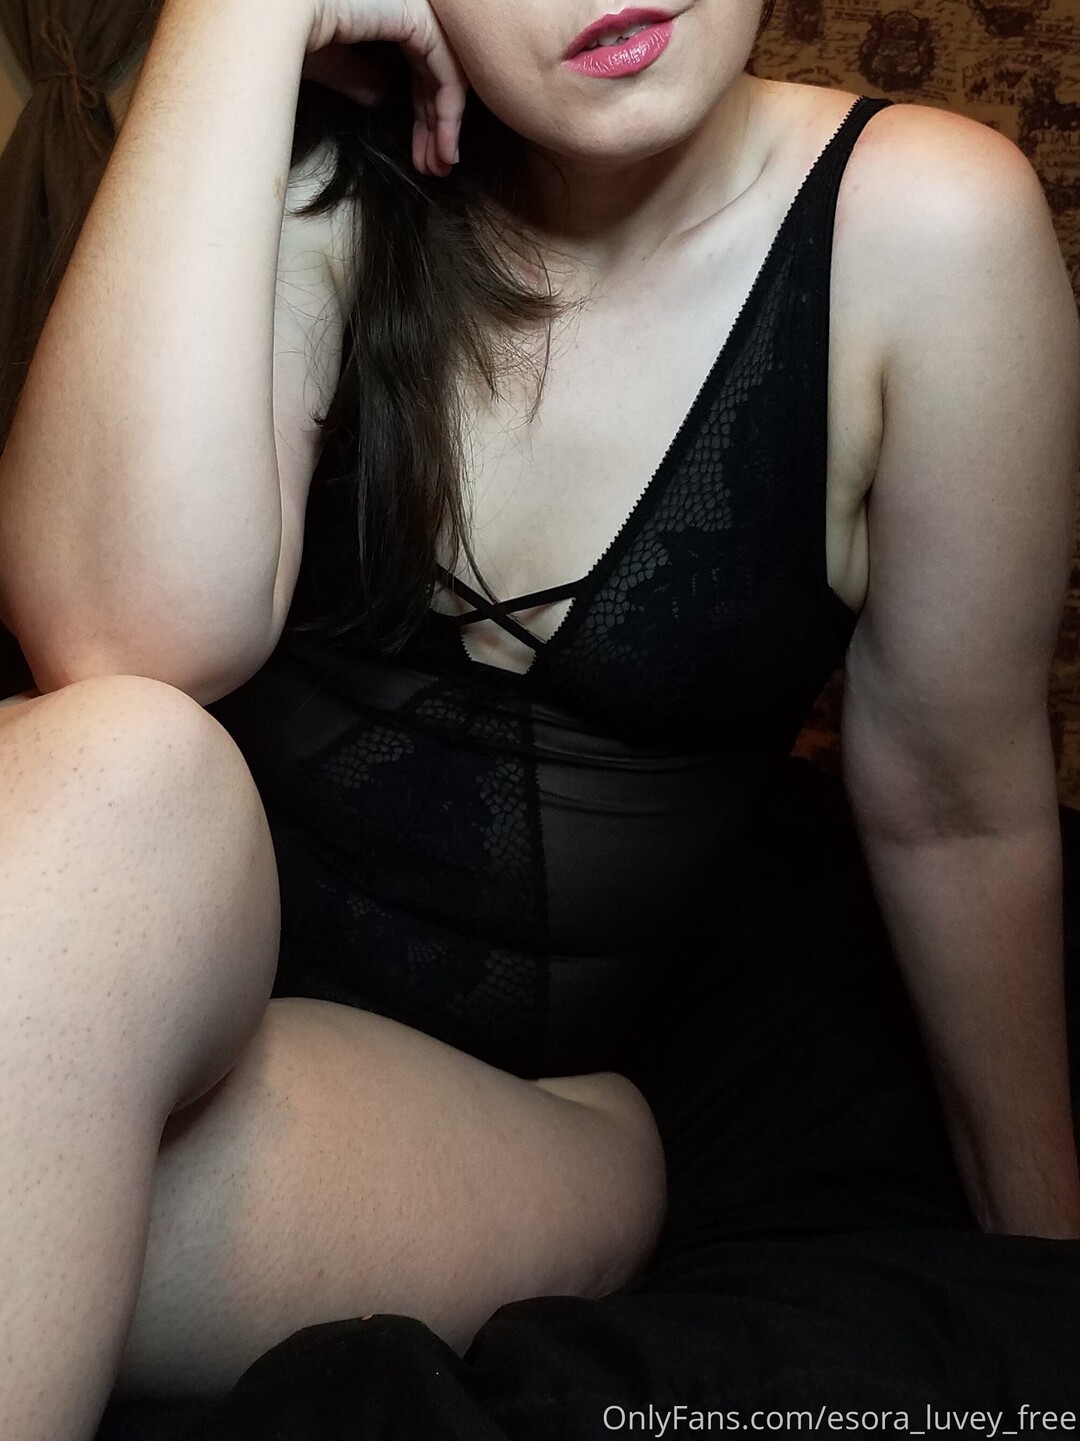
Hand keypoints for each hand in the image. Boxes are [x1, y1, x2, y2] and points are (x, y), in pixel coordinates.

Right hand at [302, 1, 467, 176]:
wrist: (274, 19)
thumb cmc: (288, 34)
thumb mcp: (330, 61)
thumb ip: (359, 77)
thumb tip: (380, 98)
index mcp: (384, 11)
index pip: (417, 67)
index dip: (421, 114)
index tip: (421, 155)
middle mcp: (404, 7)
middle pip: (433, 75)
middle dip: (436, 126)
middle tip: (435, 167)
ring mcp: (414, 9)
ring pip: (446, 77)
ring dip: (445, 127)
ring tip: (440, 167)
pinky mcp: (419, 19)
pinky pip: (447, 73)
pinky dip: (449, 115)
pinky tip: (444, 149)